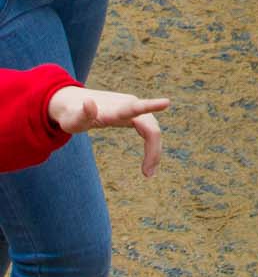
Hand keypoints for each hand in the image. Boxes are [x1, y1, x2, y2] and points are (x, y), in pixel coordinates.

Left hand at [47, 85, 169, 176]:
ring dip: (154, 151)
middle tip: (148, 174)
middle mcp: (129, 106)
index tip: (167, 102)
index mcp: (115, 109)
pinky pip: (148, 132)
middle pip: (151, 127)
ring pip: (152, 131)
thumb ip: (81, 115)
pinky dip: (151, 148)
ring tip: (148, 173)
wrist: (75, 102)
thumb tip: (89, 102)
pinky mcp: (134, 116)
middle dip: (153, 150)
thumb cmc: (71, 114)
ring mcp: (134, 111)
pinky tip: (149, 163)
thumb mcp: (71, 119)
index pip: (136, 109)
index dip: (152, 107)